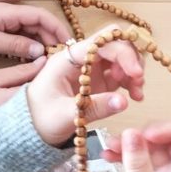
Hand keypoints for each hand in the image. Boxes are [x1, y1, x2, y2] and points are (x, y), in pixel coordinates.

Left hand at [26, 25, 145, 145]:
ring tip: (137, 93)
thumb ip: (95, 108)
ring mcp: (92, 68)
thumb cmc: (41, 118)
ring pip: (122, 56)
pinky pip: (122, 73)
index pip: (101, 43)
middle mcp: (82, 58)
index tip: (136, 74)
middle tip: (138, 82)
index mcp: (69, 59)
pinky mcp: (100, 80)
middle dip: (131, 59)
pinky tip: (135, 96)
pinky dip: (132, 81)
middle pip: (115, 44)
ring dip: (134, 70)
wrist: (32, 128)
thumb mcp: (64, 116)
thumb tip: (124, 102)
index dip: (122, 53)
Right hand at [103, 123, 170, 171]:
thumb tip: (131, 132)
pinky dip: (127, 156)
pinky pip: (142, 161)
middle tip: (124, 138)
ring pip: (153, 149)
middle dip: (145, 137)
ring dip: (131, 145)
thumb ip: (137, 161)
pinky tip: (108, 155)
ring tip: (108, 146)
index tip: (147, 132)